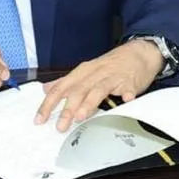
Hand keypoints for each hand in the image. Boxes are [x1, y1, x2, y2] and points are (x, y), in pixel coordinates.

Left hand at [35, 40, 163, 131]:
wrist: (139, 52)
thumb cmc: (111, 64)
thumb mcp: (87, 70)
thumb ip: (67, 81)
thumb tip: (46, 89)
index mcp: (83, 72)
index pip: (62, 87)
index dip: (49, 103)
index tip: (40, 119)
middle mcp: (96, 73)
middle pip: (79, 90)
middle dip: (68, 108)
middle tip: (60, 126)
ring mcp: (113, 77)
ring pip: (99, 89)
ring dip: (90, 102)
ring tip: (82, 116)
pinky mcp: (130, 81)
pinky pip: (128, 88)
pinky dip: (126, 93)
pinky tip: (126, 100)